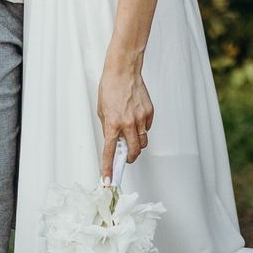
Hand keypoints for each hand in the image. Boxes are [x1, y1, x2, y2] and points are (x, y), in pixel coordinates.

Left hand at [98, 58, 153, 178]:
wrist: (123, 71)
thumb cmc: (110, 88)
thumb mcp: (102, 112)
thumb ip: (108, 129)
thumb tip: (113, 142)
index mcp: (113, 125)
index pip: (110, 153)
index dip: (108, 169)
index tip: (108, 181)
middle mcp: (128, 124)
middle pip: (134, 152)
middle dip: (129, 158)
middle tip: (125, 157)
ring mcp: (141, 119)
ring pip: (143, 142)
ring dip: (137, 145)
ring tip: (130, 134)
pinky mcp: (150, 113)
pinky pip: (147, 128)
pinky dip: (142, 128)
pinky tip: (136, 118)